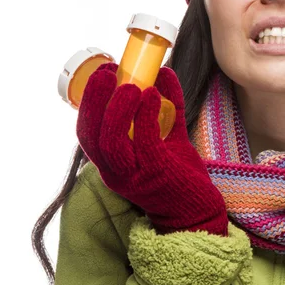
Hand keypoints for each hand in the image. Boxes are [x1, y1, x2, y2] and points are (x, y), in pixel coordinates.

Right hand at [76, 63, 228, 235]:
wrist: (198, 211)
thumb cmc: (179, 175)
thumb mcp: (168, 137)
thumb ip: (165, 107)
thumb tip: (162, 72)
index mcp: (112, 163)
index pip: (87, 131)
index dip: (90, 100)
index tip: (103, 72)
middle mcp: (115, 171)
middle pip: (92, 134)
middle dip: (95, 99)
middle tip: (108, 72)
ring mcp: (134, 175)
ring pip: (112, 141)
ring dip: (118, 108)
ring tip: (132, 85)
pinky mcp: (156, 174)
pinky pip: (145, 142)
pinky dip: (145, 116)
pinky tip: (153, 95)